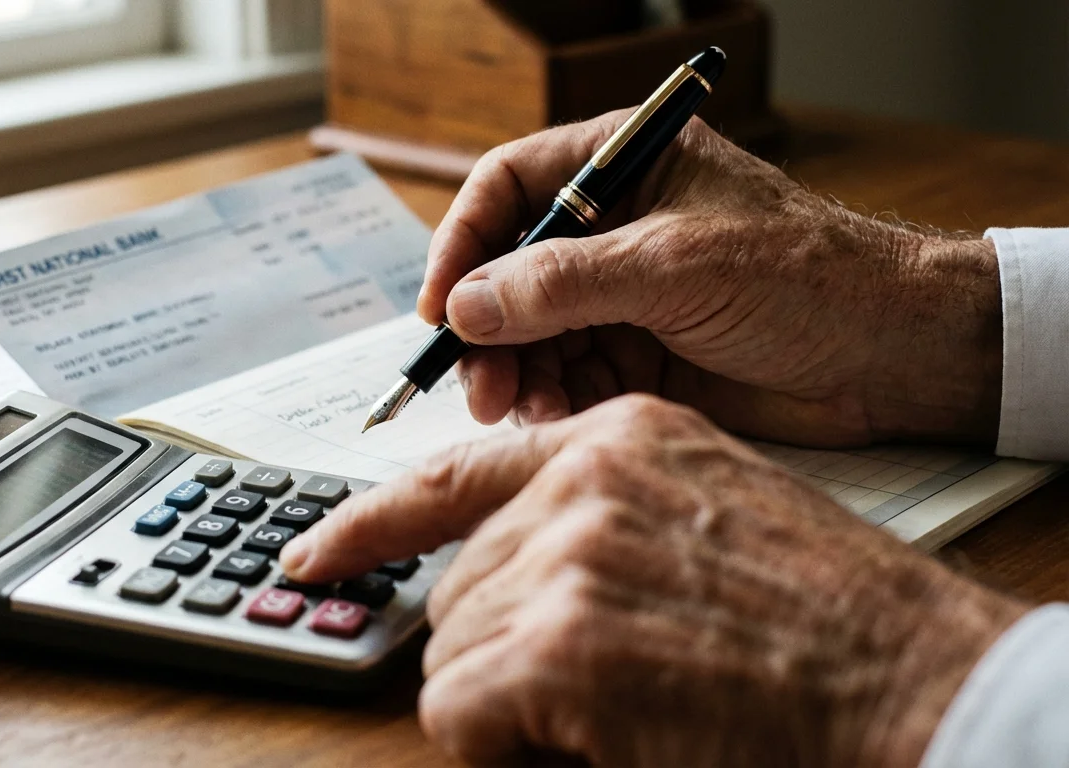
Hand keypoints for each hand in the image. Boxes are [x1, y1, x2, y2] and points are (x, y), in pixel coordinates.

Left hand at [281, 395, 1026, 766]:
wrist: (909, 679)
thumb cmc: (823, 615)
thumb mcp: (705, 510)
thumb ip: (595, 515)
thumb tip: (497, 566)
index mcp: (617, 437)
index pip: (453, 472)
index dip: (371, 521)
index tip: (317, 552)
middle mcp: (581, 480)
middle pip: (458, 583)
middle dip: (503, 646)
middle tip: (598, 678)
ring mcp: (565, 557)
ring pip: (452, 648)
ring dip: (513, 694)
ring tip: (622, 696)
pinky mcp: (557, 645)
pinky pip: (457, 708)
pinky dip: (501, 738)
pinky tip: (590, 729)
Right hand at [420, 112, 1001, 446]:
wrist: (895, 356)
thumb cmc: (810, 277)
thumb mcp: (676, 265)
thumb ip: (563, 283)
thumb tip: (467, 305)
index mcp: (622, 167)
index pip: (507, 189)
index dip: (462, 244)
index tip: (440, 308)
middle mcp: (613, 227)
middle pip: (507, 272)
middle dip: (488, 331)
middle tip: (480, 386)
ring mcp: (625, 295)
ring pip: (531, 333)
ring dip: (517, 374)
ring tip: (522, 411)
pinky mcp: (640, 353)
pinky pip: (568, 376)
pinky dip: (554, 400)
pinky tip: (557, 418)